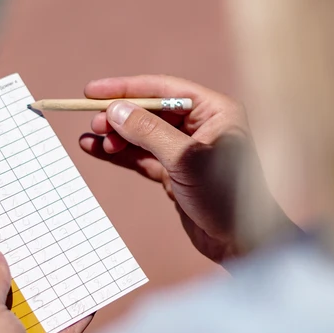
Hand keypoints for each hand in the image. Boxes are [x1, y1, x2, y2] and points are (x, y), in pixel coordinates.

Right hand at [78, 75, 295, 264]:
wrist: (242, 243)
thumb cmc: (227, 197)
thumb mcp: (185, 160)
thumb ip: (149, 132)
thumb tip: (115, 110)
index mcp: (214, 111)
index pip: (164, 90)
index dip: (127, 89)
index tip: (93, 91)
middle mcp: (202, 126)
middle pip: (151, 111)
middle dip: (120, 116)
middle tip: (94, 124)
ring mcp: (187, 150)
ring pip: (143, 135)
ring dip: (116, 136)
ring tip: (91, 139)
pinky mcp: (176, 173)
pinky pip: (142, 157)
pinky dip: (120, 155)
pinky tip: (97, 151)